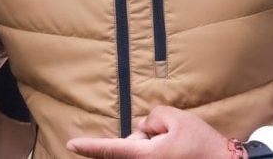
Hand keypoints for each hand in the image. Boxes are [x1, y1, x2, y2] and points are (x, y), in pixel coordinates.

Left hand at [66, 106, 229, 158]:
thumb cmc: (202, 145)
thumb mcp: (175, 119)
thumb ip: (151, 117)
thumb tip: (144, 128)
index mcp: (144, 156)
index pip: (110, 148)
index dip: (88, 146)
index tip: (70, 145)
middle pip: (132, 143)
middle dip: (145, 135)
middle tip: (173, 135)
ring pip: (145, 148)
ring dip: (157, 143)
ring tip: (182, 145)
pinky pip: (154, 154)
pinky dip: (162, 148)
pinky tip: (179, 149)